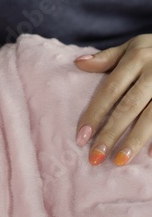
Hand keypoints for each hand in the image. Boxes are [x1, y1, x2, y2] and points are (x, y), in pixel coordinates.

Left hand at [75, 34, 151, 165]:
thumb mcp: (133, 47)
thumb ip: (107, 58)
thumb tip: (78, 63)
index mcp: (136, 58)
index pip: (110, 91)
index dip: (95, 114)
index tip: (81, 138)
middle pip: (128, 107)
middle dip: (110, 134)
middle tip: (95, 157)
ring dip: (135, 141)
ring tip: (119, 161)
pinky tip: (151, 155)